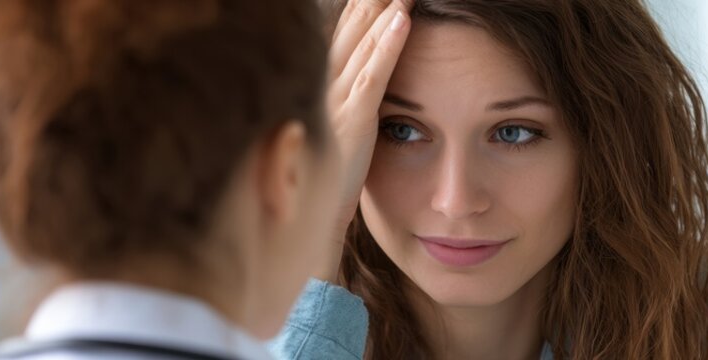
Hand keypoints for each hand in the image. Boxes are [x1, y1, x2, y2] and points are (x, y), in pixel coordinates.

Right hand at [320, 0, 412, 280]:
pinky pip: (373, 79)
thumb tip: (319, 101)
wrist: (303, 240)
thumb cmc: (315, 199)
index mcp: (317, 98)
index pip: (337, 44)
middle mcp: (321, 94)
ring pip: (361, 46)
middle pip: (347, 34)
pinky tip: (404, 20)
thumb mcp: (324, 149)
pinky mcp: (352, 126)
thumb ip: (328, 119)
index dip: (354, 15)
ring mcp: (335, 108)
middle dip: (367, 2)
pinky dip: (387, 47)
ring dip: (381, 10)